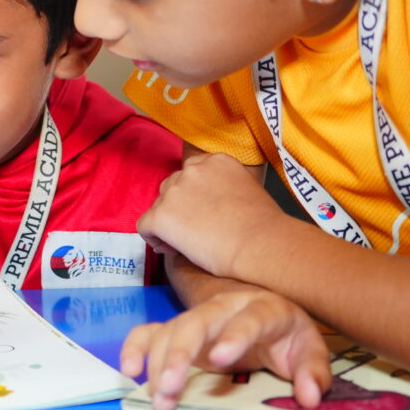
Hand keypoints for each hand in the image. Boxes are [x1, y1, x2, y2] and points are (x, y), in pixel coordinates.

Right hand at [121, 288, 331, 409]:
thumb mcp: (310, 352)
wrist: (271, 319)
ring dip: (159, 364)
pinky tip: (129, 370)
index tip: (219, 360)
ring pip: (171, 331)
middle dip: (179, 354)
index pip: (249, 320)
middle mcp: (225, 308)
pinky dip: (136, 347)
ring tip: (159, 399)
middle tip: (168, 390)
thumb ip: (313, 372)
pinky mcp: (180, 330)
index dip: (234, 336)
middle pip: (197, 322)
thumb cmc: (289, 338)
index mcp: (264, 309)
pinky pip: (151, 331)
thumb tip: (309, 398)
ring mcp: (199, 318)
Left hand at [138, 152, 289, 277]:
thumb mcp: (247, 191)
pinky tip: (170, 249)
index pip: (191, 174)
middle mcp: (192, 170)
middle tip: (194, 232)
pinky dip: (154, 238)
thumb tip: (210, 207)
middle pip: (172, 188)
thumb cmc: (264, 228)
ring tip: (186, 244)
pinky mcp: (161, 215)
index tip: (201, 214)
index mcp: (215, 161)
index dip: (192, 197)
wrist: (261, 246)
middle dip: (178, 209)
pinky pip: (145, 226)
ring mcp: (174, 191)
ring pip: (158, 207)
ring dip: (168, 224)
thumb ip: (223, 189)